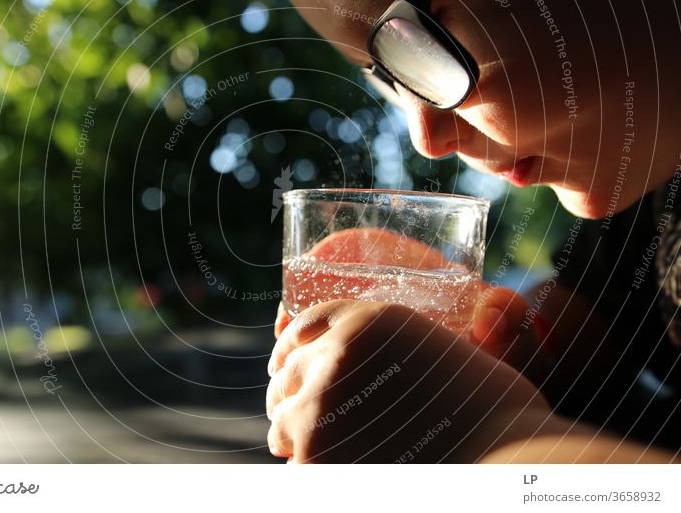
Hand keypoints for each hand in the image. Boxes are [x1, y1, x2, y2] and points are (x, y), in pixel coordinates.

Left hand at [266, 299, 549, 462]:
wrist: (512, 457)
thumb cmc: (497, 412)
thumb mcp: (442, 352)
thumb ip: (398, 353)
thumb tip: (372, 376)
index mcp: (368, 320)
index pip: (306, 321)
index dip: (291, 344)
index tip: (285, 361)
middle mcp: (336, 354)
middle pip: (287, 374)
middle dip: (290, 395)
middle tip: (300, 416)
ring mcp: (321, 405)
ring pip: (281, 422)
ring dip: (293, 436)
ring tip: (315, 449)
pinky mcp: (316, 455)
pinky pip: (295, 464)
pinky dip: (309, 471)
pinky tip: (332, 473)